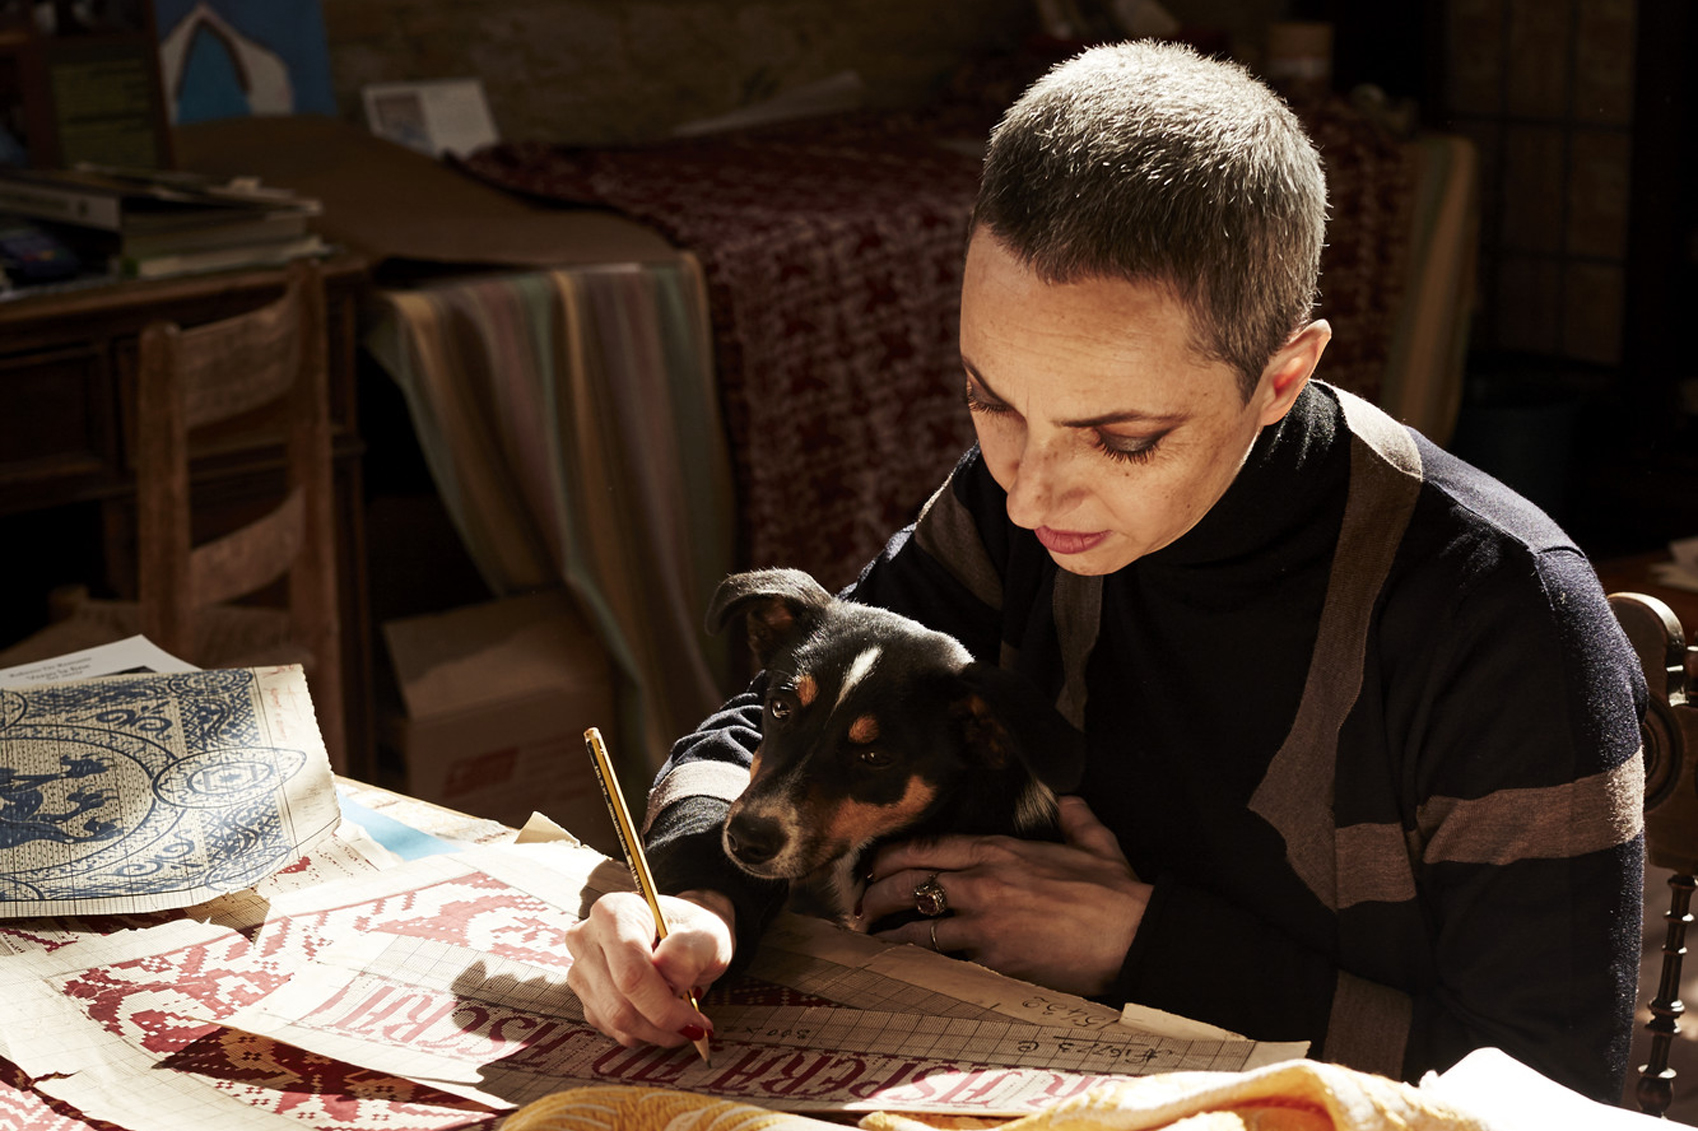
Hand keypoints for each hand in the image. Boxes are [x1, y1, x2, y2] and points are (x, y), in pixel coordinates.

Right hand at [565, 889, 733, 1047]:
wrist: (681, 939)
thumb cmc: (692, 932)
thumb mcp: (707, 934)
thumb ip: (690, 952)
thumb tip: (669, 978)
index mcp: (614, 912)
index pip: (631, 972)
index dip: (663, 1005)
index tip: (693, 1019)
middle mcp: (588, 939)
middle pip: (619, 1004)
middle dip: (662, 1023)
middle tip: (693, 1025)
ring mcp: (582, 970)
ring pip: (615, 1022)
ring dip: (655, 1031)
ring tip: (681, 1017)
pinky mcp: (585, 996)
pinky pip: (612, 1029)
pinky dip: (643, 1032)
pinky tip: (661, 1014)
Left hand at [860, 796, 1149, 996]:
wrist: (1132, 936)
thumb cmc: (1116, 893)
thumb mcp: (1095, 843)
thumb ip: (1075, 818)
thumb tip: (1071, 798)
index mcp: (1002, 850)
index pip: (930, 846)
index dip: (894, 856)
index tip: (875, 864)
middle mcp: (985, 882)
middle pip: (911, 882)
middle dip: (877, 892)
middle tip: (860, 903)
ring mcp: (986, 922)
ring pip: (920, 923)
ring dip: (890, 931)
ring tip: (872, 936)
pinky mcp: (994, 959)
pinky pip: (946, 958)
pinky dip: (923, 960)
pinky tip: (905, 965)